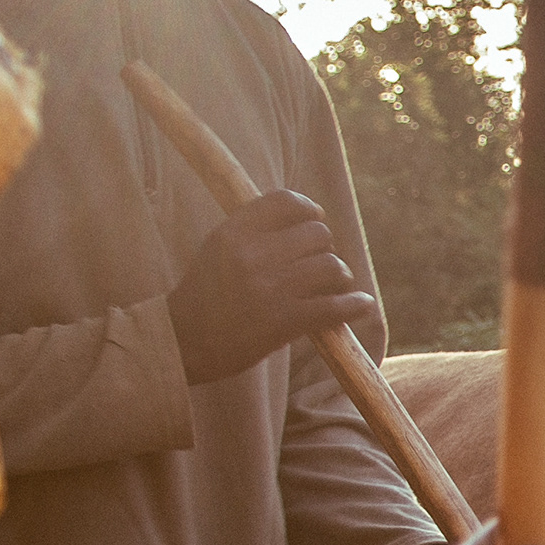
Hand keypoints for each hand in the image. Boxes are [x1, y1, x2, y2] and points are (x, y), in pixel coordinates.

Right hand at [170, 188, 377, 384]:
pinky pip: (335, 306)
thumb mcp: (218, 248)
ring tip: (335, 286)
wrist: (183, 343)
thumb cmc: (205, 295)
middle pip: (317, 234)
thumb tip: (307, 215)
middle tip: (319, 264)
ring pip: (332, 266)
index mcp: (233, 232)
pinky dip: (355, 305)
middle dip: (324, 248)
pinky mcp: (284, 321)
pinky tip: (362, 304)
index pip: (286, 201)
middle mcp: (252, 255)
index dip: (309, 209)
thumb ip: (253, 229)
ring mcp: (270, 288)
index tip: (315, 220)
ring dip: (340, 276)